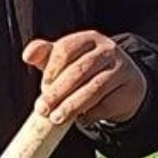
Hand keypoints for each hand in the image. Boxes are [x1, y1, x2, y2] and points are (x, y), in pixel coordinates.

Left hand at [22, 31, 146, 127]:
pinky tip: (80, 119)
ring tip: (56, 118)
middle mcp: (107, 50)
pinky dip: (91, 114)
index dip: (51, 69)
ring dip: (72, 105)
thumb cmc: (86, 69)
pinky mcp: (129, 89)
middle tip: (42, 109)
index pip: (66, 49)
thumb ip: (45, 54)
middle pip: (79, 70)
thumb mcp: (66, 58)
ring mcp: (121, 69)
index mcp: (88, 38)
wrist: (124, 82)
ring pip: (94, 88)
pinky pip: (107, 105)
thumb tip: (27, 55)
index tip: (42, 88)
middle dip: (58, 92)